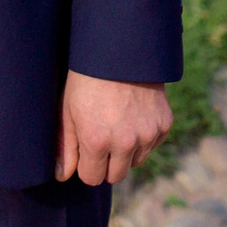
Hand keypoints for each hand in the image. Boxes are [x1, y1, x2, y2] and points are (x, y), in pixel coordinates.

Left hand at [56, 72, 171, 185]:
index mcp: (97, 141)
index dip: (86, 165)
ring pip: (135, 162)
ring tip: (116, 123)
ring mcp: (147, 134)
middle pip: (116, 176)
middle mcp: (125, 143)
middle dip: (106, 163)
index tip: (85, 149)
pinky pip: (152, 145)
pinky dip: (143, 136)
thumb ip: (65, 147)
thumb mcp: (68, 110)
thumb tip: (62, 176)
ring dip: (126, 152)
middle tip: (101, 138)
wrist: (120, 49)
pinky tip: (133, 115)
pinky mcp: (164, 124)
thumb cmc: (86, 79)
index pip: (92, 178)